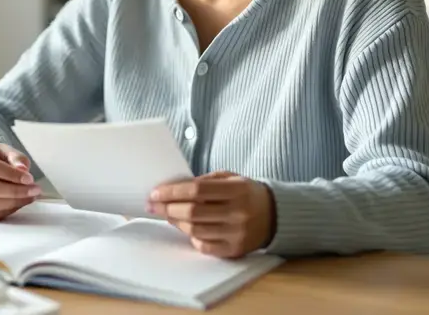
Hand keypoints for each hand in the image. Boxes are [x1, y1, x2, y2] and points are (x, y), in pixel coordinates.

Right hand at [0, 142, 40, 220]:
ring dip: (13, 202)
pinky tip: (17, 204)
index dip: (10, 173)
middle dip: (14, 191)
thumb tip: (23, 170)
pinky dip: (6, 211)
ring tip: (29, 197)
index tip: (29, 178)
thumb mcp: (1, 150)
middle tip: (34, 190)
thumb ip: (15, 157)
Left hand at [147, 171, 275, 257]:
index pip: (196, 190)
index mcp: (236, 190)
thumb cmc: (246, 193)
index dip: (172, 192)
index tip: (155, 193)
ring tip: (169, 214)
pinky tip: (188, 228)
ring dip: (176, 222)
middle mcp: (237, 213)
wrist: (274, 215)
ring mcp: (236, 234)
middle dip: (168, 208)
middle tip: (154, 205)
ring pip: (195, 230)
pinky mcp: (234, 250)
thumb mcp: (230, 178)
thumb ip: (204, 181)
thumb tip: (174, 188)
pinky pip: (204, 246)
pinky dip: (192, 237)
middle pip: (192, 212)